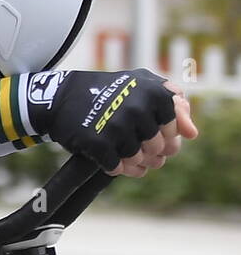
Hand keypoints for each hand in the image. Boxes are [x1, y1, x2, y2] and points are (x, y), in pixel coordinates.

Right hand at [28, 68, 185, 172]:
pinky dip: (115, 168)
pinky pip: (116, 167)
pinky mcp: (97, 143)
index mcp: (154, 93)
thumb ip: (174, 105)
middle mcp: (137, 109)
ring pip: (137, 160)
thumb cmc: (108, 92)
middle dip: (148, 151)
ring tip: (124, 153)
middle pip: (157, 149)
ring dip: (132, 162)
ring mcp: (116, 127)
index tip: (149, 131)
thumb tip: (192, 134)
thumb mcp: (144, 86)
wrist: (61, 97)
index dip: (163, 136)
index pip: (174, 131)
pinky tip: (111, 160)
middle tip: (135, 145)